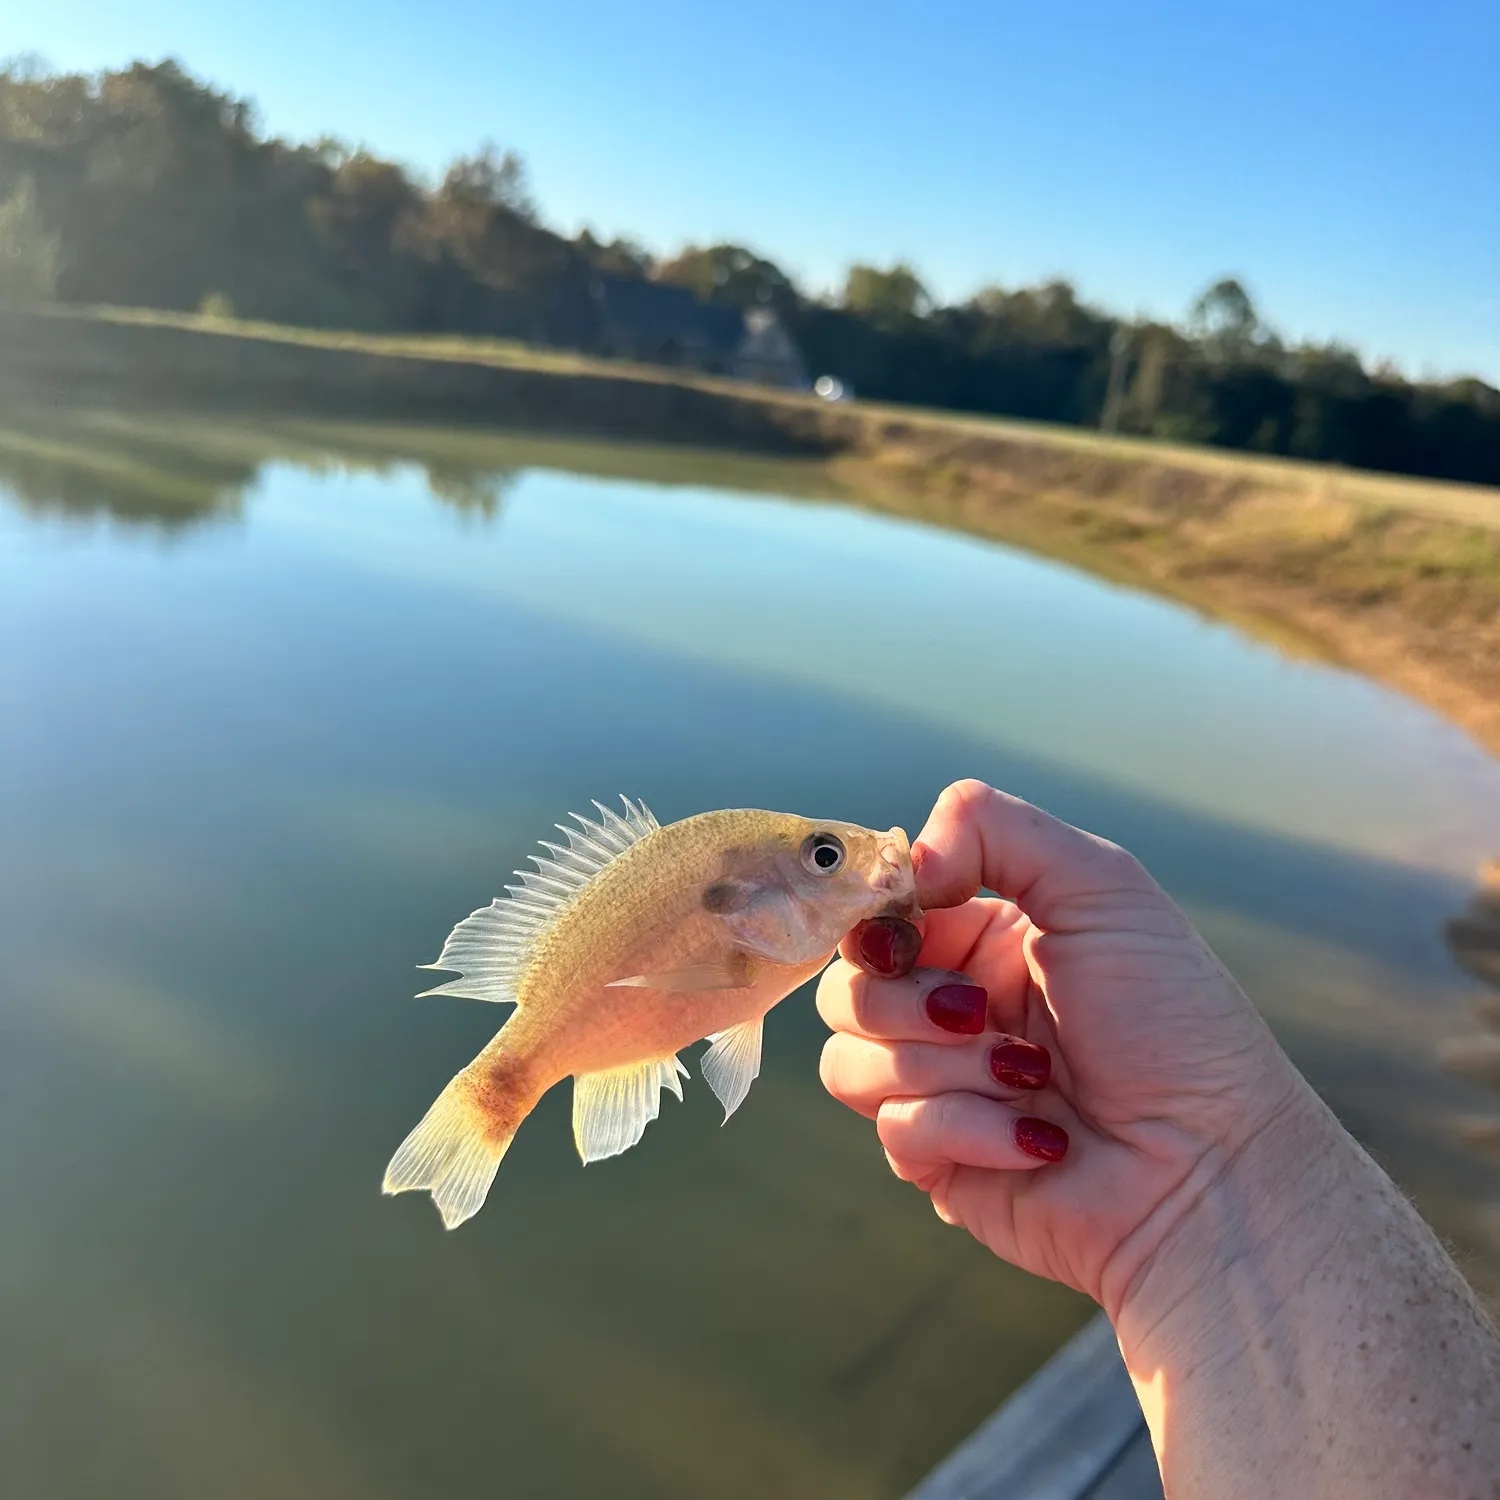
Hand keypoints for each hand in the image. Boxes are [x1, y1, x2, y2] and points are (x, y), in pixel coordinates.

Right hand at [818, 780, 1309, 1312]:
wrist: (1209, 1168)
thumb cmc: (1172, 1022)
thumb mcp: (1103, 888)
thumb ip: (995, 829)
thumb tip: (905, 863)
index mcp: (985, 941)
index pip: (881, 915)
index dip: (878, 921)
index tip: (906, 931)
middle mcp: (954, 1009)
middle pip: (846, 988)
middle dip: (908, 1003)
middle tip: (979, 1014)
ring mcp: (942, 1088)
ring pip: (850, 1062)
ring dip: (945, 1068)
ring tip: (1032, 1079)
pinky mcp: (939, 1162)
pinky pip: (895, 1130)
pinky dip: (970, 1129)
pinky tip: (1040, 1138)